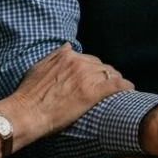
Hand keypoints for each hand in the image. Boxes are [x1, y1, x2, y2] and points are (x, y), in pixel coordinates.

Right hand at [1, 43, 131, 143]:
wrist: (27, 112)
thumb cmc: (29, 93)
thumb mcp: (39, 67)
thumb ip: (55, 55)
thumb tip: (68, 45)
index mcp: (66, 56)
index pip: (88, 59)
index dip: (93, 69)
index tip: (95, 77)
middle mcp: (78, 62)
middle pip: (100, 66)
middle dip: (105, 75)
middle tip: (108, 85)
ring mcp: (86, 77)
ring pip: (110, 73)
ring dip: (116, 80)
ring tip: (121, 89)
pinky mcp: (92, 92)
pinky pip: (116, 85)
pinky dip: (125, 86)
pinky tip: (130, 90)